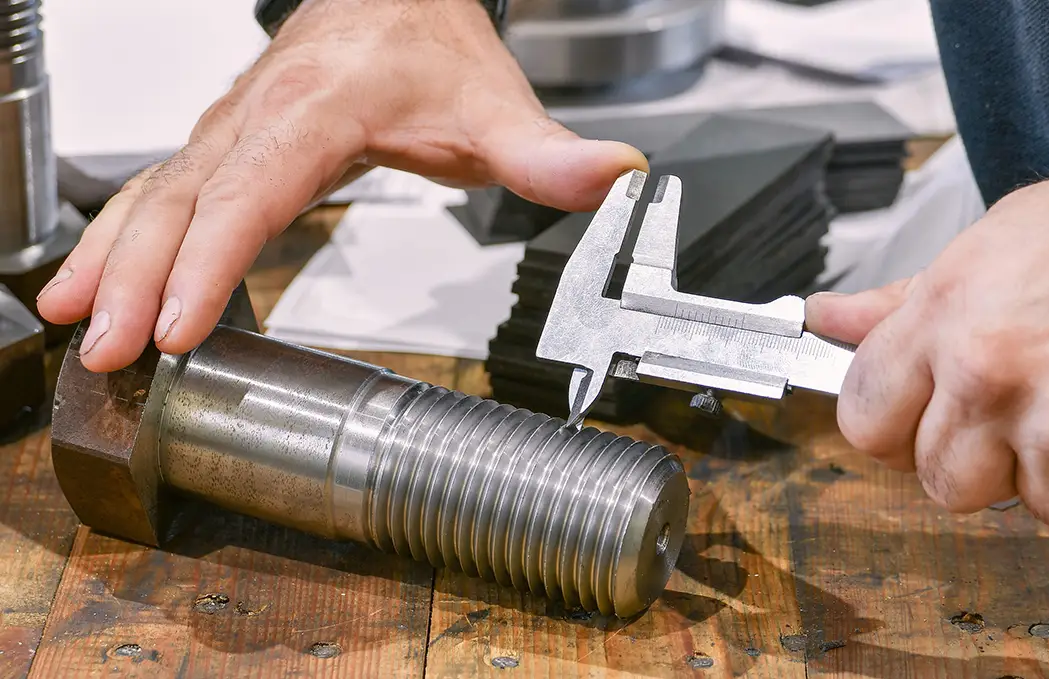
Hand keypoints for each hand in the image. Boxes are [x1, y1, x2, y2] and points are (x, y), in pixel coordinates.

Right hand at [36, 0, 645, 372]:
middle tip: (106, 352)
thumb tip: (617, 178)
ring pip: (156, 193)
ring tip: (72, 320)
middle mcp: (258, 117)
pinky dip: (122, 239)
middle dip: (139, 278)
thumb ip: (549, 155)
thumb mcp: (495, 103)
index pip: (253, 192)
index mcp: (319, 110)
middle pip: (184, 200)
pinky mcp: (224, 142)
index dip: (214, 261)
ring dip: (110, 259)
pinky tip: (97, 281)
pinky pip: (161, 192)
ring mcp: (231, 128)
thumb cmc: (429, 42)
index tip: (183, 326)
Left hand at [805, 135, 1048, 535]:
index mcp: (949, 318)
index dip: (890, 428)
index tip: (914, 423)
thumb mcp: (996, 244)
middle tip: (1032, 405)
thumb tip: (826, 319)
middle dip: (983, 458)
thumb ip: (903, 302)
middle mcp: (996, 377)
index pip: (864, 420)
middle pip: (941, 481)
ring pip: (1036, 506)